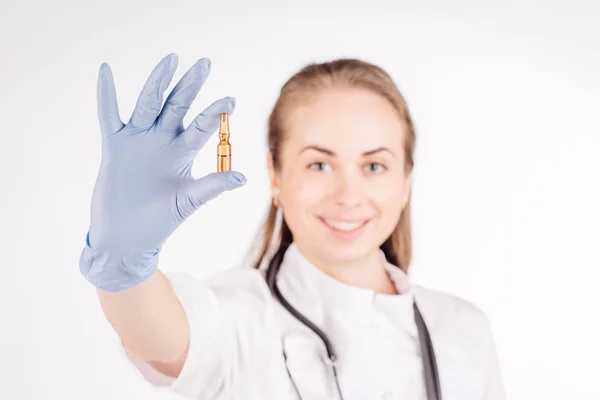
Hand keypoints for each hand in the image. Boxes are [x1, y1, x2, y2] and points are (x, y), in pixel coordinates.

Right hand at [79, 53, 245, 291]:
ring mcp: (138, 141)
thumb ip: (212, 186)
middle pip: (177, 106)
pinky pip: (109, 116)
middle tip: (204, 64)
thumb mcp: (189, 200)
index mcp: (182, 152)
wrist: (127, 238)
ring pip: (148, 105)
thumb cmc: (160, 221)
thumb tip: (243, 178)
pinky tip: (105, 70)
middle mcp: (162, 141)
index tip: (230, 100)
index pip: (201, 126)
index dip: (215, 113)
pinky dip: (106, 94)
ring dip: (159, 83)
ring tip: (171, 60)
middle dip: (190, 86)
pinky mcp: (115, 146)